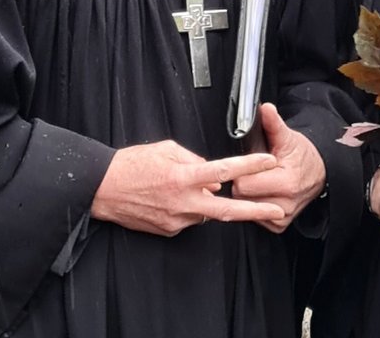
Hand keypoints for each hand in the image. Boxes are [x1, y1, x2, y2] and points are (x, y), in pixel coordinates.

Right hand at [90, 140, 284, 235]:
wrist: (101, 188)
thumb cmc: (131, 164)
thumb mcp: (166, 149)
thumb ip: (194, 160)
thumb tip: (213, 175)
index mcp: (184, 177)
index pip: (225, 171)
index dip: (250, 167)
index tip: (269, 162)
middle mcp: (183, 201)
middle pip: (228, 210)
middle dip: (256, 210)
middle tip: (278, 209)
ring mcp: (176, 220)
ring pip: (205, 212)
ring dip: (206, 200)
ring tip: (180, 186)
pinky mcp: (168, 230)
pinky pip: (188, 218)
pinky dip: (188, 207)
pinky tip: (170, 197)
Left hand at [231, 103, 325, 233]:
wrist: (320, 172)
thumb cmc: (302, 155)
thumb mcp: (287, 137)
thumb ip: (273, 123)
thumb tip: (265, 108)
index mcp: (286, 182)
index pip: (244, 184)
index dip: (243, 171)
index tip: (249, 163)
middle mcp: (285, 204)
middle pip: (243, 196)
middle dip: (243, 182)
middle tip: (252, 171)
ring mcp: (283, 217)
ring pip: (247, 208)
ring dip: (249, 195)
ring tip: (258, 180)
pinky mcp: (279, 225)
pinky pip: (256, 218)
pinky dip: (256, 205)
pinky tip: (263, 193)